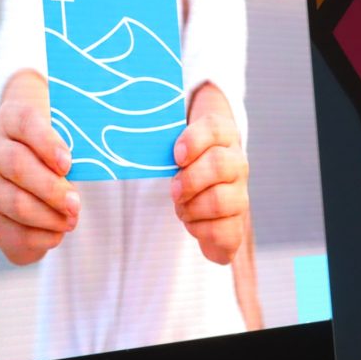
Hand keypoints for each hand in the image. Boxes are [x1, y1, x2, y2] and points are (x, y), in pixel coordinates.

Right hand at [0, 71, 79, 264]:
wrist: (41, 164)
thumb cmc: (68, 141)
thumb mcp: (78, 127)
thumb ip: (95, 127)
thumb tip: (139, 130)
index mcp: (14, 118)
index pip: (23, 121)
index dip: (45, 142)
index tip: (69, 163)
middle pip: (16, 166)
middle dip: (50, 188)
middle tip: (77, 203)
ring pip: (13, 202)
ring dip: (47, 216)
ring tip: (73, 219)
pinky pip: (13, 232)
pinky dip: (41, 237)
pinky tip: (59, 232)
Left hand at [171, 83, 249, 263]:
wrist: (208, 194)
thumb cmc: (185, 163)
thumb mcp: (174, 145)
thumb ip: (159, 138)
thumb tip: (120, 139)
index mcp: (223, 136)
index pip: (216, 128)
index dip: (195, 140)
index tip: (176, 156)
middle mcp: (237, 163)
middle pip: (221, 165)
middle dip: (190, 180)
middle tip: (173, 190)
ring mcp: (241, 195)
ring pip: (222, 200)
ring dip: (192, 207)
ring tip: (181, 207)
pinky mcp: (236, 225)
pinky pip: (224, 231)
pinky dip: (200, 230)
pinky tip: (192, 222)